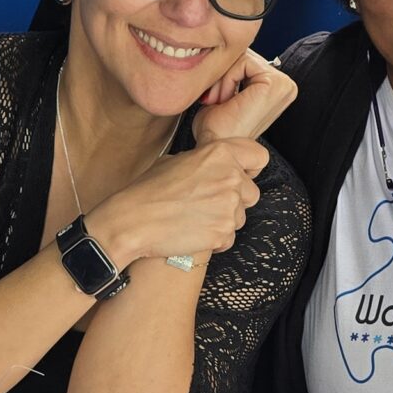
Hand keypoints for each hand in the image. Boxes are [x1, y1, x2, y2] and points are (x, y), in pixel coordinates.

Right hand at [83, 139, 265, 268]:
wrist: (134, 221)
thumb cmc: (149, 190)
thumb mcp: (176, 160)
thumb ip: (204, 161)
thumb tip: (212, 165)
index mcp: (219, 153)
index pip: (259, 156)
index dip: (250, 168)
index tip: (241, 176)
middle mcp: (230, 176)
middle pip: (251, 193)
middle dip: (236, 201)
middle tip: (208, 205)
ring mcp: (229, 206)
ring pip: (241, 217)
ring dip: (224, 220)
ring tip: (196, 220)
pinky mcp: (223, 231)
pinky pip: (228, 238)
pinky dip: (215, 239)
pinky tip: (192, 233)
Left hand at [190, 49, 295, 144]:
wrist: (216, 147)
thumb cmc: (217, 130)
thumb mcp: (226, 91)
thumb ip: (232, 70)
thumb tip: (223, 48)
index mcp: (278, 88)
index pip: (247, 59)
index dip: (226, 74)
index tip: (216, 99)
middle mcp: (286, 86)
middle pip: (246, 55)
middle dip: (225, 75)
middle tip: (215, 100)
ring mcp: (284, 84)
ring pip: (243, 56)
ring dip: (224, 78)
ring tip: (219, 101)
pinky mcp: (275, 82)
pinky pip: (243, 60)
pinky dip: (227, 77)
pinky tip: (225, 99)